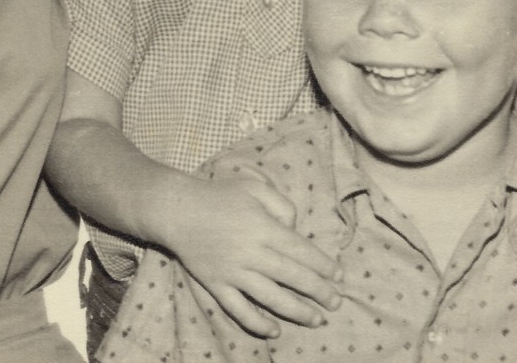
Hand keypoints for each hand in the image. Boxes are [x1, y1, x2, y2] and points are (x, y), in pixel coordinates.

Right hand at [164, 175, 340, 338]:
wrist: (177, 209)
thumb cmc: (218, 195)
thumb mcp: (254, 186)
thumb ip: (281, 204)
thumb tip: (294, 228)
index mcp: (262, 227)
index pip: (301, 250)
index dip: (323, 265)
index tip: (339, 276)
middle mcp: (250, 252)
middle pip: (292, 276)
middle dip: (318, 291)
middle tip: (336, 302)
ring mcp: (233, 272)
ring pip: (271, 298)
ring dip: (297, 311)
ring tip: (317, 319)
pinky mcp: (216, 285)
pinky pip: (239, 310)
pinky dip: (257, 324)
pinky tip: (275, 330)